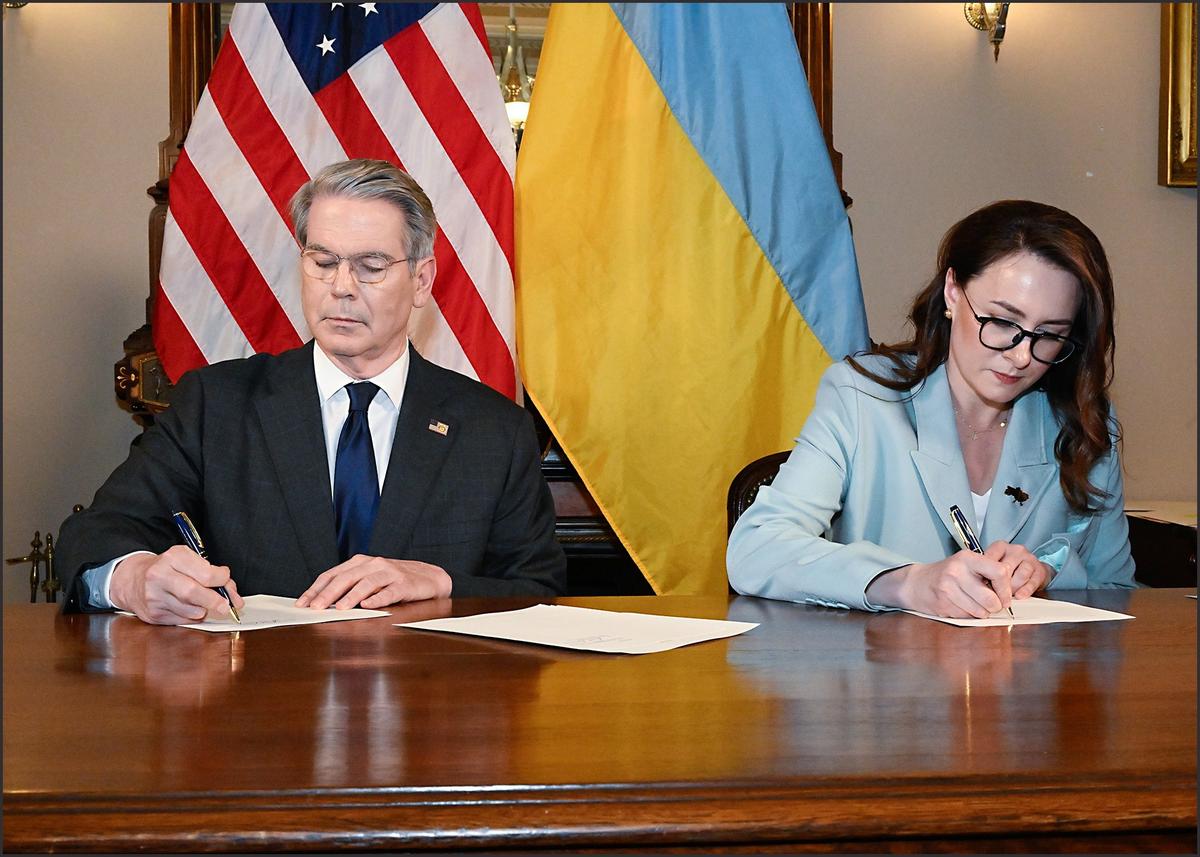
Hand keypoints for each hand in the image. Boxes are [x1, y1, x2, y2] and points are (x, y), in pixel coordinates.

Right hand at [109, 546, 243, 624]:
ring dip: (203, 610)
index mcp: (173, 557)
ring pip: (189, 610)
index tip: (226, 581)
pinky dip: (191, 617)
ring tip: (203, 604)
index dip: (222, 580)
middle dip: (215, 601)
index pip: (206, 573)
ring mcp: (154, 596)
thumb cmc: (167, 569)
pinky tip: (189, 609)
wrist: (132, 579)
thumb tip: (232, 593)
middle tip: (226, 606)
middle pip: (194, 592)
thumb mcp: (187, 561)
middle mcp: (160, 575)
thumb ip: (211, 573)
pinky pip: (181, 620)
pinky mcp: (153, 614)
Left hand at [296, 556, 451, 609]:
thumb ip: (349, 588)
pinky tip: (368, 605)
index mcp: (360, 563)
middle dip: (328, 594)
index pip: (332, 575)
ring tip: (340, 608)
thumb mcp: (369, 580)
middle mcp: (373, 564)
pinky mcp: (404, 584)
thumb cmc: (394, 581)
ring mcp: (389, 572)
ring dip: (351, 596)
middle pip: (345, 578)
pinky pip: (389, 591)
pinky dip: (378, 598)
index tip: (302, 603)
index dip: (315, 589)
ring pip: (366, 583)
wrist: (428, 577)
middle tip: (316, 608)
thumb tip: (321, 604)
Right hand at [866, 549, 1014, 618]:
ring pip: (980, 611)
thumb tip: (1009, 592)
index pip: (1000, 572)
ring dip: (982, 612)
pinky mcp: (942, 603)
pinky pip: (967, 616)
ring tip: (974, 604)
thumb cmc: (947, 574)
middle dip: (995, 606)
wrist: (916, 583)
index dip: (1007, 589)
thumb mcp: (966, 564)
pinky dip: (968, 615)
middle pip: (991, 598)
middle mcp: (957, 571)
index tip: (1006, 596)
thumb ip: (987, 573)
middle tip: (992, 605)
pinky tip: (961, 606)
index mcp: (967, 558)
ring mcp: (948, 588)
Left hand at [984, 540, 1051, 598]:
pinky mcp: (1040, 569)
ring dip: (1013, 588)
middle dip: (999, 585)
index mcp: (1000, 547)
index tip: (981, 586)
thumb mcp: (994, 567)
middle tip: (994, 596)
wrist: (1032, 572)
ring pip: (1020, 575)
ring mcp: (1029, 558)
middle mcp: (1015, 550)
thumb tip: (977, 586)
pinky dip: (1024, 591)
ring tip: (1007, 597)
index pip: (989, 558)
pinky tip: (1019, 596)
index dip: (984, 575)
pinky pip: (1032, 582)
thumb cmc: (1009, 570)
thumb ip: (986, 572)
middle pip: (1005, 568)